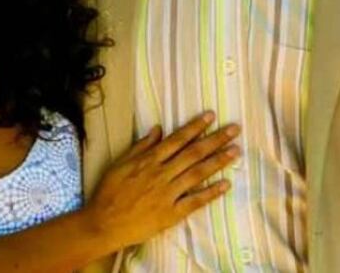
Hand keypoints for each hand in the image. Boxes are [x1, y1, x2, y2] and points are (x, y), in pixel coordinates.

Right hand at [81, 112, 239, 250]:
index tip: (211, 116)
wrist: (103, 223)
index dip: (196, 127)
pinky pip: (195, 201)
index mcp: (149, 160)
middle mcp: (161, 174)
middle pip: (193, 153)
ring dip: (218, 161)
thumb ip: (141, 146)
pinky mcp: (171, 213)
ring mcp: (168, 194)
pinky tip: (226, 184)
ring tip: (236, 151)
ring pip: (198, 173)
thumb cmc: (109, 192)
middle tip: (234, 130)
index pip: (178, 139)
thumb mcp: (120, 163)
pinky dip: (211, 193)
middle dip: (216, 139)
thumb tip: (158, 129)